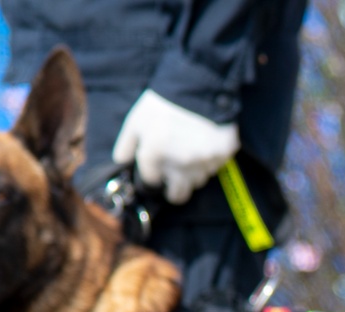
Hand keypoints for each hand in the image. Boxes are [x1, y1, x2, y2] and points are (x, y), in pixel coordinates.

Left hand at [114, 89, 239, 204]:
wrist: (200, 84)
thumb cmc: (164, 102)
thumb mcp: (136, 119)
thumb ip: (125, 146)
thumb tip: (121, 165)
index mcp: (155, 153)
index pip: (150, 181)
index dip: (150, 176)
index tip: (154, 171)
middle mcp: (178, 163)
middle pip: (176, 195)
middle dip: (172, 189)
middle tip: (173, 178)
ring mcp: (202, 161)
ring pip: (196, 182)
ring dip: (191, 174)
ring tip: (189, 154)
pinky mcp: (222, 155)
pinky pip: (214, 168)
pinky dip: (208, 161)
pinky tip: (204, 145)